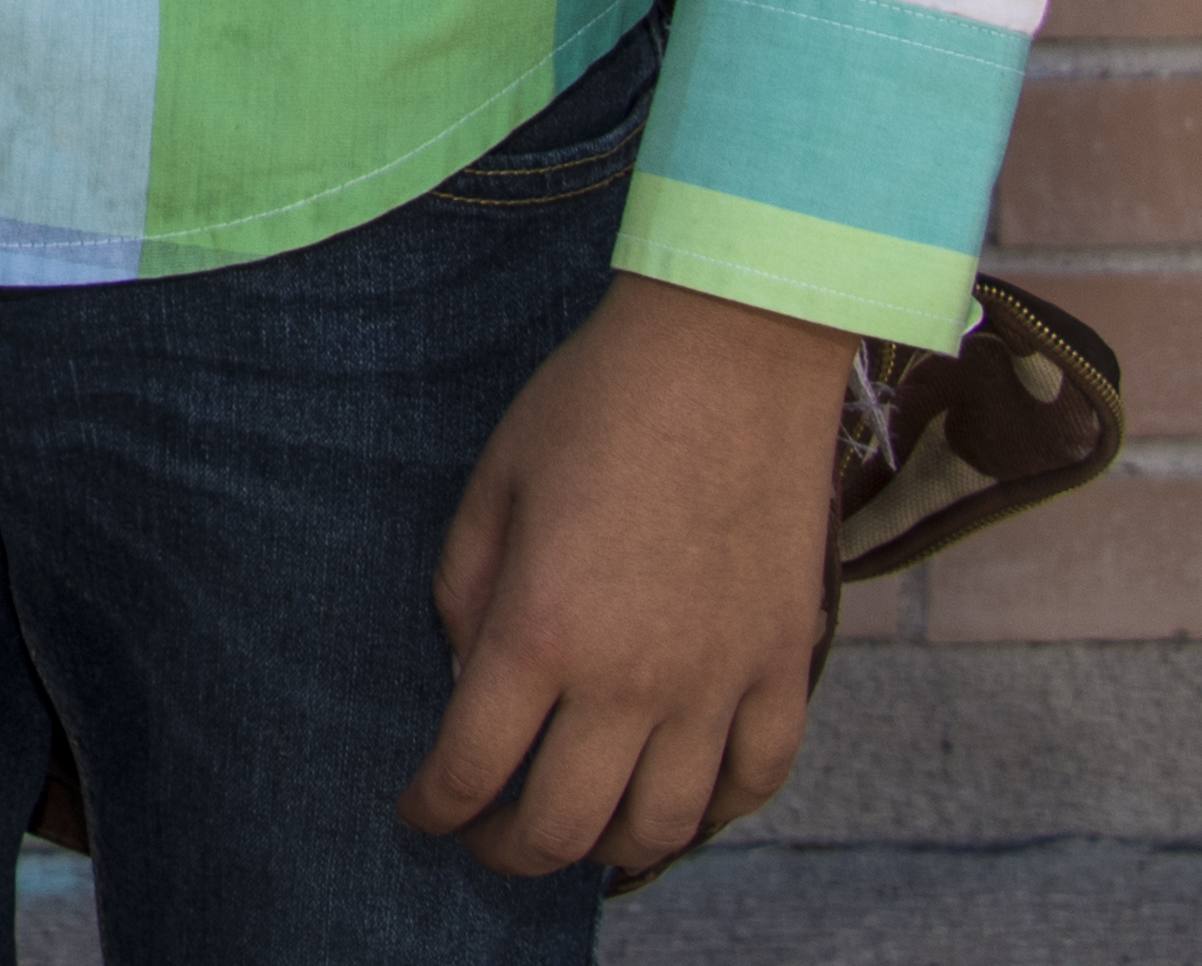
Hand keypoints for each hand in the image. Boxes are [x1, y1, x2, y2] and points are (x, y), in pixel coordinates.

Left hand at [401, 275, 852, 883]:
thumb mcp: (491, 487)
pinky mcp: (784, 665)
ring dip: (609, 846)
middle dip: (508, 849)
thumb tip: (469, 679)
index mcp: (541, 631)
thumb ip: (467, 596)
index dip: (432, 808)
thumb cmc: (593, 402)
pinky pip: (755, 781)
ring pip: (663, 827)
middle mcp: (631, 679)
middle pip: (563, 826)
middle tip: (486, 837)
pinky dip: (714, 812)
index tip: (417, 812)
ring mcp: (719, 682)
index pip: (470, 769)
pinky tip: (680, 802)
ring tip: (577, 826)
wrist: (729, 352)